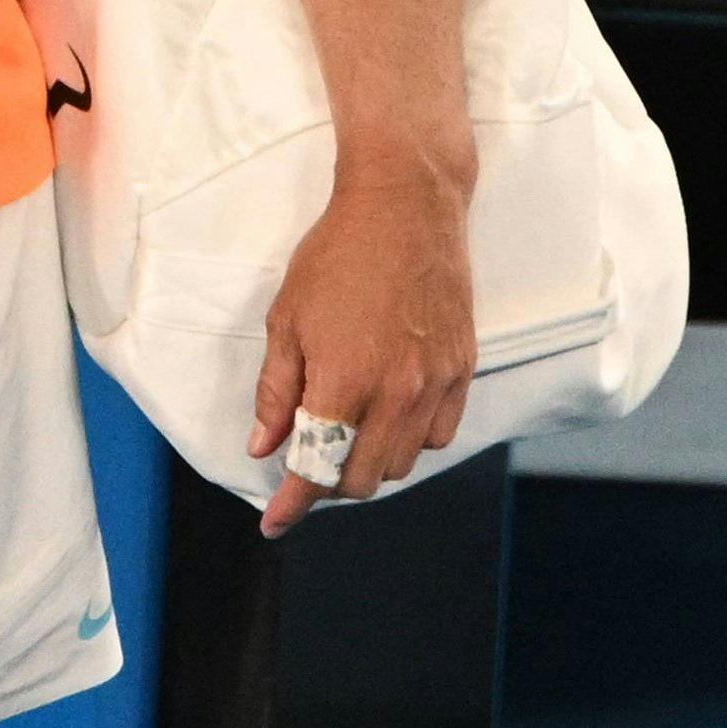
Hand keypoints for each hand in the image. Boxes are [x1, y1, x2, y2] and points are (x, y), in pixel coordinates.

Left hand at [250, 137, 476, 531]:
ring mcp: (435, 383)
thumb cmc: (338, 254)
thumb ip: (276, 392)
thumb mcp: (287, 319)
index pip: (317, 469)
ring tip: (347, 435)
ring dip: (371, 463)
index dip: (293, 504)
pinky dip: (411, 440)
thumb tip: (264, 445)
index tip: (276, 521)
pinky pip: (440, 434)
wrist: (405, 206)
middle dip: (329, 482)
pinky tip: (389, 417)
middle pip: (364, 477)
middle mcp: (396, 392)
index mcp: (345, 381)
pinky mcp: (462, 369)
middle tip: (306, 462)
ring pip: (404, 462)